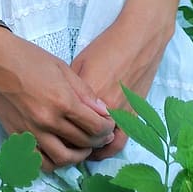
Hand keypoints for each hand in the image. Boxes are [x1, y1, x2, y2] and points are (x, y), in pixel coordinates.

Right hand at [0, 28, 115, 171]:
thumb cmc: (28, 57)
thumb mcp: (62, 68)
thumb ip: (84, 92)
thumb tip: (103, 111)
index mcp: (62, 101)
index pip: (95, 126)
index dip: (107, 128)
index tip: (109, 124)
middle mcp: (48, 121)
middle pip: (83, 143)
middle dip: (97, 140)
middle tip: (100, 135)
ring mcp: (31, 132)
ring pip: (63, 159)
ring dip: (78, 156)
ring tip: (82, 146)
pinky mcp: (17, 136)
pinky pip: (39, 161)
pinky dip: (53, 162)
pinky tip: (59, 152)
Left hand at [70, 14, 174, 160]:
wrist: (139, 39)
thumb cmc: (107, 47)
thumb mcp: (80, 63)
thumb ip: (72, 89)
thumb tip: (63, 104)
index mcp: (87, 96)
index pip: (69, 124)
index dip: (59, 134)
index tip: (53, 135)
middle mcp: (106, 110)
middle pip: (86, 139)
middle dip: (74, 146)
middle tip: (66, 146)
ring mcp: (123, 114)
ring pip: (106, 146)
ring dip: (95, 152)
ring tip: (85, 150)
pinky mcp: (136, 114)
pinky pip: (122, 140)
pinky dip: (111, 146)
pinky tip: (103, 144)